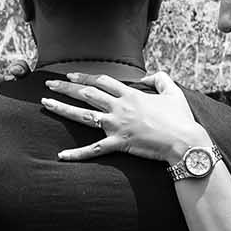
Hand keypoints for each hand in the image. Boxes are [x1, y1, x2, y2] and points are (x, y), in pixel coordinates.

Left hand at [41, 71, 210, 163]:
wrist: (184, 142)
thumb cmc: (180, 119)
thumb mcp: (173, 92)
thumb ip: (160, 79)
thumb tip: (148, 76)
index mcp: (130, 95)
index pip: (102, 81)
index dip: (85, 77)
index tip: (70, 75)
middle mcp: (120, 107)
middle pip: (86, 93)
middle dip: (65, 87)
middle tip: (49, 84)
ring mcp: (117, 125)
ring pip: (83, 115)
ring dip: (62, 108)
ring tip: (46, 103)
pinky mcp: (118, 143)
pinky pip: (93, 150)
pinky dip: (76, 154)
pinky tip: (61, 155)